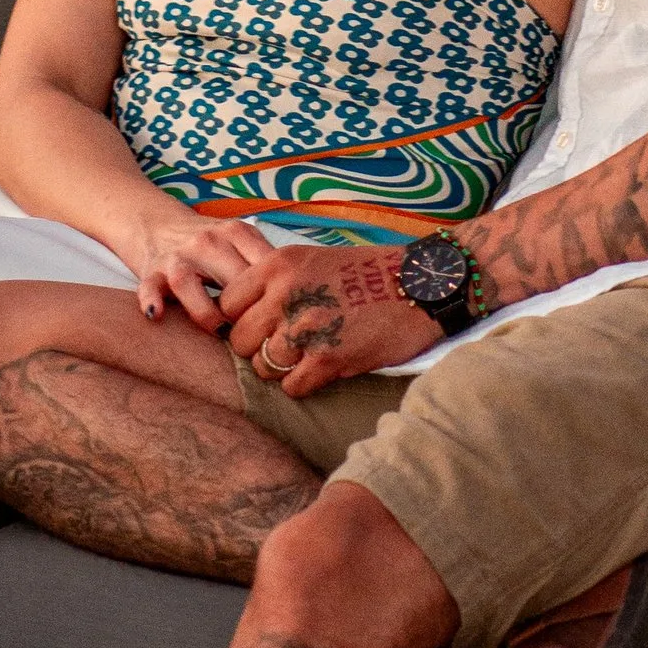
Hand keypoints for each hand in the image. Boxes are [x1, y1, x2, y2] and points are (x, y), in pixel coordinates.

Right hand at [125, 205, 279, 328]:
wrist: (156, 223)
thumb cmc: (209, 245)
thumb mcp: (240, 243)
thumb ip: (264, 265)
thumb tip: (300, 304)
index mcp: (236, 233)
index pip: (263, 266)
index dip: (276, 298)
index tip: (286, 323)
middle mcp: (207, 241)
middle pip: (232, 277)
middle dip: (246, 311)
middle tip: (259, 340)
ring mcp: (177, 256)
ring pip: (188, 281)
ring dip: (205, 311)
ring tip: (220, 333)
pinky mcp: (151, 270)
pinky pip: (149, 287)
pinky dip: (151, 300)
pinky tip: (157, 315)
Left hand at [216, 242, 440, 394]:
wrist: (420, 285)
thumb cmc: (367, 273)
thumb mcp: (312, 259)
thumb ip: (275, 282)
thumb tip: (240, 315)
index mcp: (279, 265)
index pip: (227, 303)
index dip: (239, 319)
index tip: (257, 325)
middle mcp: (286, 293)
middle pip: (240, 340)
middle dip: (258, 348)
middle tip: (282, 346)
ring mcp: (307, 327)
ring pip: (263, 367)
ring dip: (281, 369)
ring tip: (305, 357)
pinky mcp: (329, 358)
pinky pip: (292, 387)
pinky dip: (303, 385)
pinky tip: (321, 370)